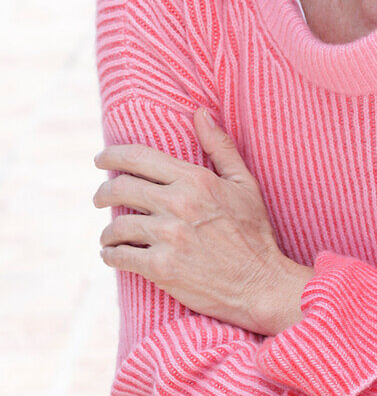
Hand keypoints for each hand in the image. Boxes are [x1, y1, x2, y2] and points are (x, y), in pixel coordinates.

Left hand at [92, 107, 312, 335]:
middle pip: (121, 188)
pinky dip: (111, 255)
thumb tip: (201, 112)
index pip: (140, 158)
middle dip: (103, 192)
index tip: (101, 159)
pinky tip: (112, 255)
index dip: (113, 155)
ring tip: (108, 235)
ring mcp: (168, 237)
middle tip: (99, 198)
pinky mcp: (161, 268)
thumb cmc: (254, 232)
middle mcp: (177, 204)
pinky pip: (121, 257)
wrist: (259, 283)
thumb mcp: (244, 182)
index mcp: (195, 180)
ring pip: (118, 226)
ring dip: (108, 231)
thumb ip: (220, 146)